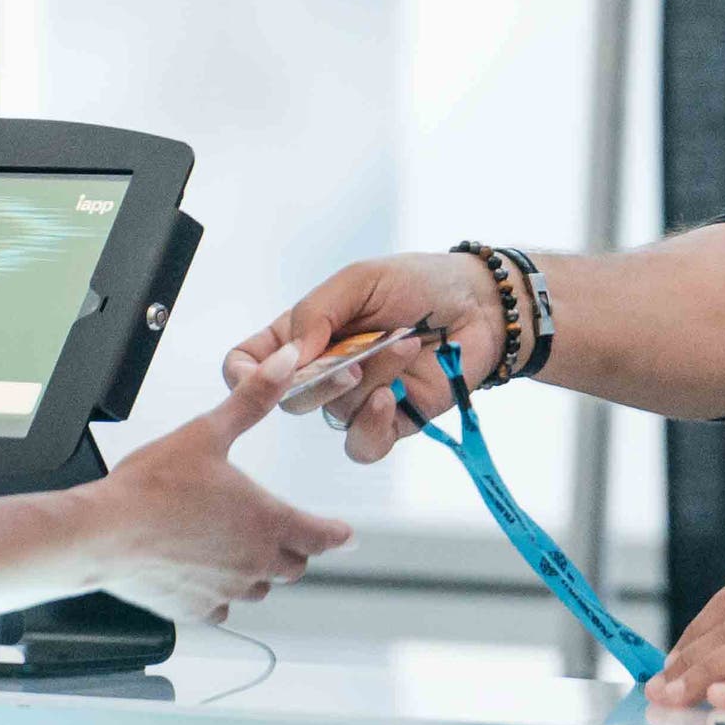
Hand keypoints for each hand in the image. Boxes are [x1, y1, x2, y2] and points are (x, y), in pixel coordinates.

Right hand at [84, 354, 356, 624]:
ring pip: (261, 588)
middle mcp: (253, 561)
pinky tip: (206, 576)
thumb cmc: (152, 486)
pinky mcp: (194, 608)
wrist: (102, 532)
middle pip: (294, 564)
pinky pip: (223, 610)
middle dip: (295, 548)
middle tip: (289, 534)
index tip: (345, 535)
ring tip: (244, 551)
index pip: (321, 535)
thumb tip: (285, 363)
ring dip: (260, 572)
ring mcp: (225, 590)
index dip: (335, 533)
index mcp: (266, 520)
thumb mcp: (208, 432)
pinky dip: (222, 596)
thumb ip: (253, 399)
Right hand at [222, 250, 507, 464]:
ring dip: (370, 380)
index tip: (258, 374)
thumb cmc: (419, 282)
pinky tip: (391, 398)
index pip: (250, 363)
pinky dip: (371, 424)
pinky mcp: (390, 422)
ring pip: (333, 414)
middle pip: (290, 398)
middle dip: (321, 380)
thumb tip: (290, 356)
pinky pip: (361, 444)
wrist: (480, 304)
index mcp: (305, 334)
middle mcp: (324, 371)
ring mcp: (356, 399)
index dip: (244, 375)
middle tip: (356, 355)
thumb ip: (316, 312)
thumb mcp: (360, 281)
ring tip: (408, 344)